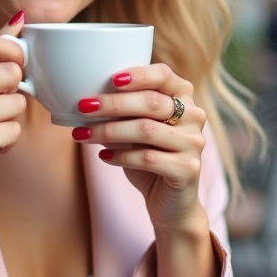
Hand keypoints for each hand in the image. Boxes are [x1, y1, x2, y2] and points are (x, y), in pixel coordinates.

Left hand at [74, 64, 207, 233]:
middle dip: (113, 104)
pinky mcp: (188, 169)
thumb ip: (122, 111)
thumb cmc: (150, 156)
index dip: (137, 75)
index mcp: (183, 96)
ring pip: (146, 130)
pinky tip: (103, 156)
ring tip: (82, 134)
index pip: (163, 75)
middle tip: (84, 107)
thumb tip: (87, 99)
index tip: (110, 80)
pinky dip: (120, 156)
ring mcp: (193, 143)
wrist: (171, 202)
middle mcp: (194, 116)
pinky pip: (148, 158)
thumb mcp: (135, 128)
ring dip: (109, 131)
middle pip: (151, 102)